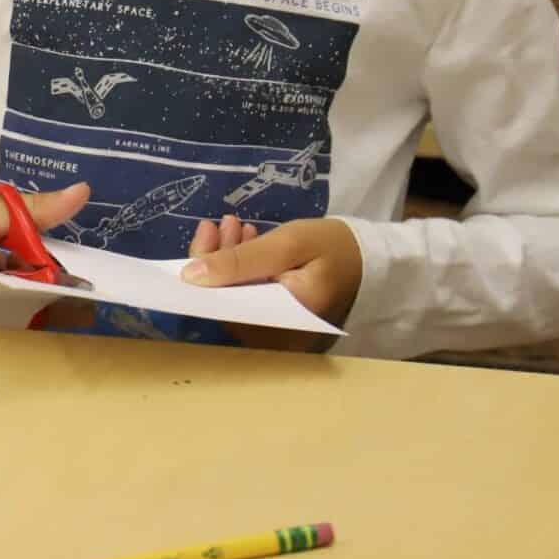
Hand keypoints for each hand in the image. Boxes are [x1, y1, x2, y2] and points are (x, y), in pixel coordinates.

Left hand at [182, 216, 361, 352]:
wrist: (368, 259)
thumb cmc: (333, 248)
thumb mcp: (288, 244)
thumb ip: (240, 261)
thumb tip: (190, 275)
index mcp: (282, 323)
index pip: (225, 305)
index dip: (206, 271)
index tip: (205, 232)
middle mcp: (276, 337)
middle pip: (226, 301)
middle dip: (217, 258)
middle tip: (223, 222)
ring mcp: (275, 331)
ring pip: (234, 296)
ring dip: (227, 259)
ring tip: (233, 225)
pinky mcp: (275, 320)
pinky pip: (246, 296)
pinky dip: (240, 268)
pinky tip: (245, 241)